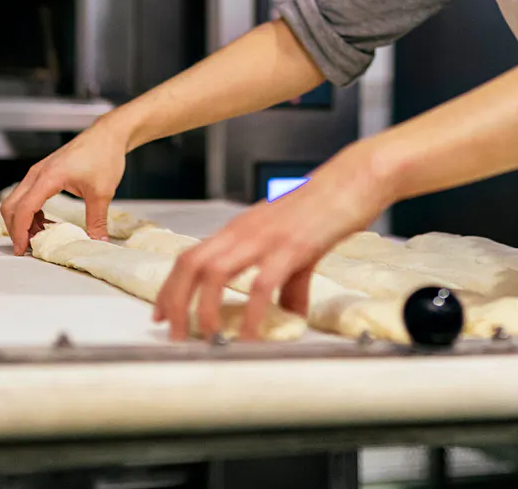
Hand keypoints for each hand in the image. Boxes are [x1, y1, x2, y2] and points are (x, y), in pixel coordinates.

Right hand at [0, 114, 131, 254]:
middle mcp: (38, 173)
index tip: (22, 250)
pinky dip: (30, 211)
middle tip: (28, 248)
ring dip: (22, 220)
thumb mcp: (102, 193)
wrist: (108, 134)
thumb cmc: (105, 156)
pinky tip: (46, 222)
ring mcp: (39, 172)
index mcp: (48, 177)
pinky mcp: (44, 172)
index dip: (19, 232)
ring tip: (40, 236)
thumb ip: (97, 221)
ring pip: (16, 200)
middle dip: (15, 228)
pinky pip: (27, 195)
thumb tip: (98, 243)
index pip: (23, 209)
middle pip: (11, 205)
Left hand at [154, 149, 391, 340]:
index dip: (171, 287)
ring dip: (203, 309)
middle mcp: (244, 231)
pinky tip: (250, 336)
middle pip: (191, 264)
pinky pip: (260, 286)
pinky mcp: (291, 248)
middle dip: (174, 301)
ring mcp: (265, 238)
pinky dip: (250, 315)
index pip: (190, 256)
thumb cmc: (326, 207)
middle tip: (173, 333)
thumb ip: (287, 282)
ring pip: (214, 273)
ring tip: (207, 338)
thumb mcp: (297, 246)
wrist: (354, 180)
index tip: (162, 314)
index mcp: (240, 229)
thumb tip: (288, 314)